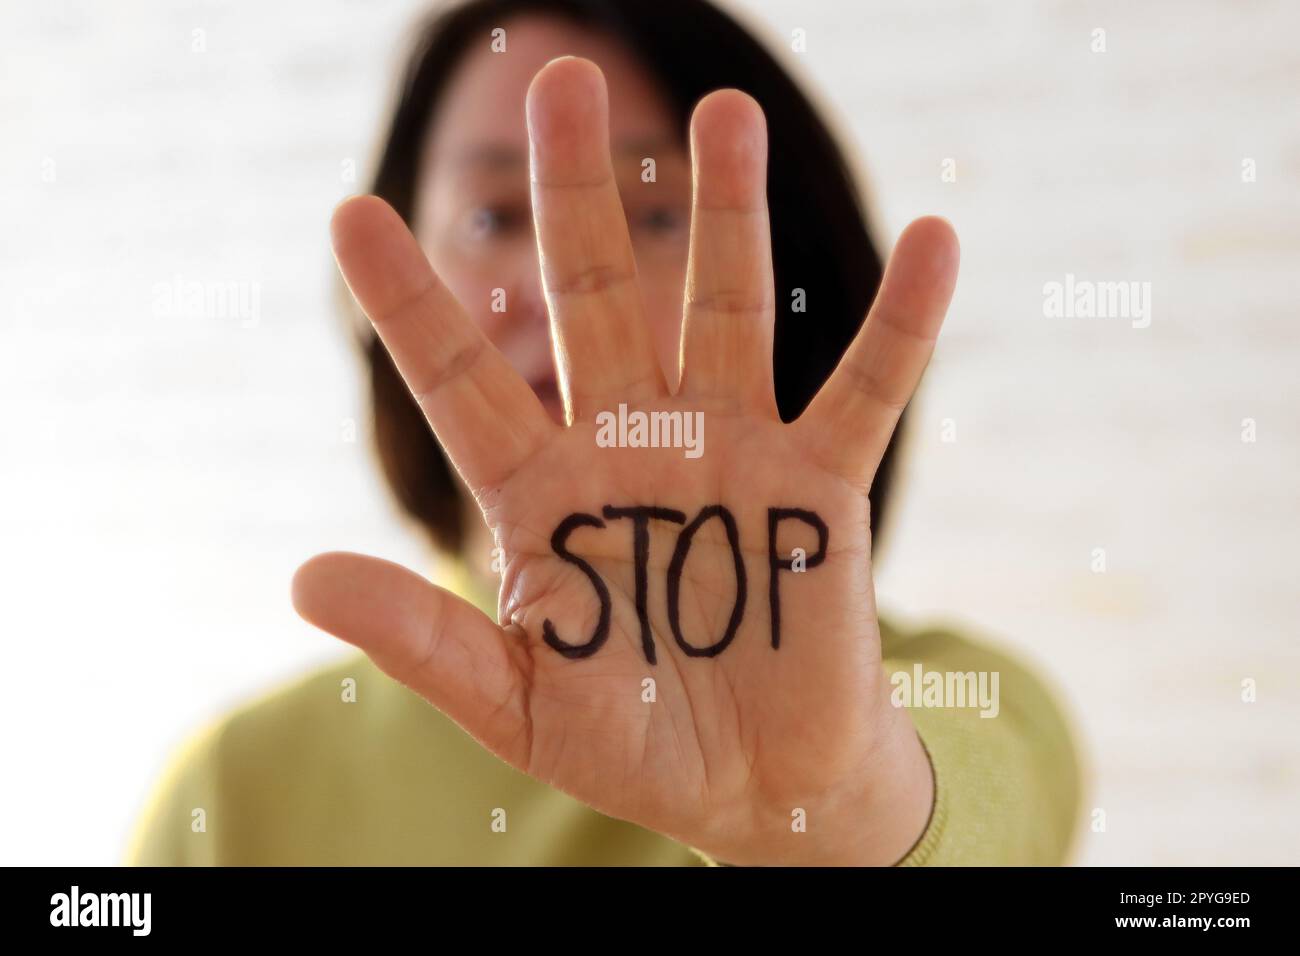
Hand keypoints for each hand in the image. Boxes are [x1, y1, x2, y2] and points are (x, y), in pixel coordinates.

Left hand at [292, 57, 958, 865]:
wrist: (753, 787)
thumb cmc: (630, 743)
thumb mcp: (514, 704)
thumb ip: (424, 639)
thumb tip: (304, 577)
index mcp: (544, 494)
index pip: (464, 382)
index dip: (411, 304)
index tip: (349, 214)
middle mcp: (632, 446)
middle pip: (596, 299)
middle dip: (577, 198)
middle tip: (562, 80)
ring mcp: (732, 453)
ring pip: (725, 311)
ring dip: (726, 214)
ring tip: (723, 114)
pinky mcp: (821, 486)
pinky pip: (866, 391)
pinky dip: (901, 324)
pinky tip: (937, 241)